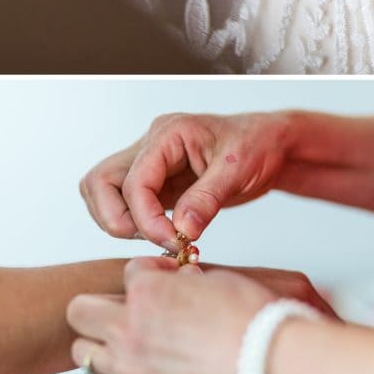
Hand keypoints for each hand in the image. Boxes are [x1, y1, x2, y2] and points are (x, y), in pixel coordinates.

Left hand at [67, 258, 333, 373]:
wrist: (267, 365)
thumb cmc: (251, 320)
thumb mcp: (219, 280)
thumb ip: (187, 279)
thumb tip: (181, 281)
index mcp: (149, 291)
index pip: (129, 270)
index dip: (150, 271)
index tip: (167, 278)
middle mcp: (130, 329)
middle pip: (80, 310)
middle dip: (101, 304)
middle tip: (127, 308)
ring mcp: (130, 369)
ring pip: (84, 354)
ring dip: (105, 344)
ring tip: (135, 343)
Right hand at [80, 111, 295, 250]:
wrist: (273, 145)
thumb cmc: (259, 144)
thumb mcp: (238, 169)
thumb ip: (207, 198)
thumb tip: (180, 231)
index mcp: (169, 133)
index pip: (133, 180)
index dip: (146, 217)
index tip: (172, 241)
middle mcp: (152, 145)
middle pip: (101, 183)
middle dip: (118, 219)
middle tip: (157, 239)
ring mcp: (151, 163)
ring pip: (104, 193)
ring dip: (121, 223)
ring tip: (162, 237)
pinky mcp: (157, 182)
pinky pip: (125, 204)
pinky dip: (135, 224)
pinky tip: (165, 234)